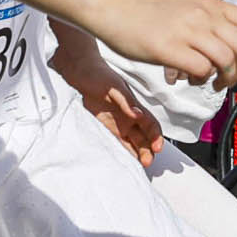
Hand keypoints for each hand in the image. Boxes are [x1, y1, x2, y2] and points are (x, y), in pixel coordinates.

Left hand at [49, 24, 163, 162]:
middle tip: (147, 161)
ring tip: (141, 164)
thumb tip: (137, 115)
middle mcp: (128, 117)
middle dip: (148, 150)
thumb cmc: (99, 75)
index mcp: (134, 107)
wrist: (79, 72)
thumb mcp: (114, 87)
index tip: (157, 147)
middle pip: (144, 137)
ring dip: (139, 153)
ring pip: (133, 142)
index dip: (156, 136)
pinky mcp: (105, 127)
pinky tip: (126, 160)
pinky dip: (124, 152)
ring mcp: (117, 123)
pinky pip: (118, 142)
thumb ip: (126, 102)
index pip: (151, 124)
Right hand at [84, 0, 236, 83]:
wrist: (113, 6)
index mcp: (209, 4)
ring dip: (224, 77)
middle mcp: (203, 15)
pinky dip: (201, 78)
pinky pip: (202, 68)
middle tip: (228, 80)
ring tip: (211, 81)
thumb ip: (207, 20)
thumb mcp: (185, 5)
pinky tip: (190, 77)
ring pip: (226, 59)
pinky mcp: (170, 48)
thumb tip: (226, 45)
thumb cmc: (144, 10)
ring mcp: (187, 30)